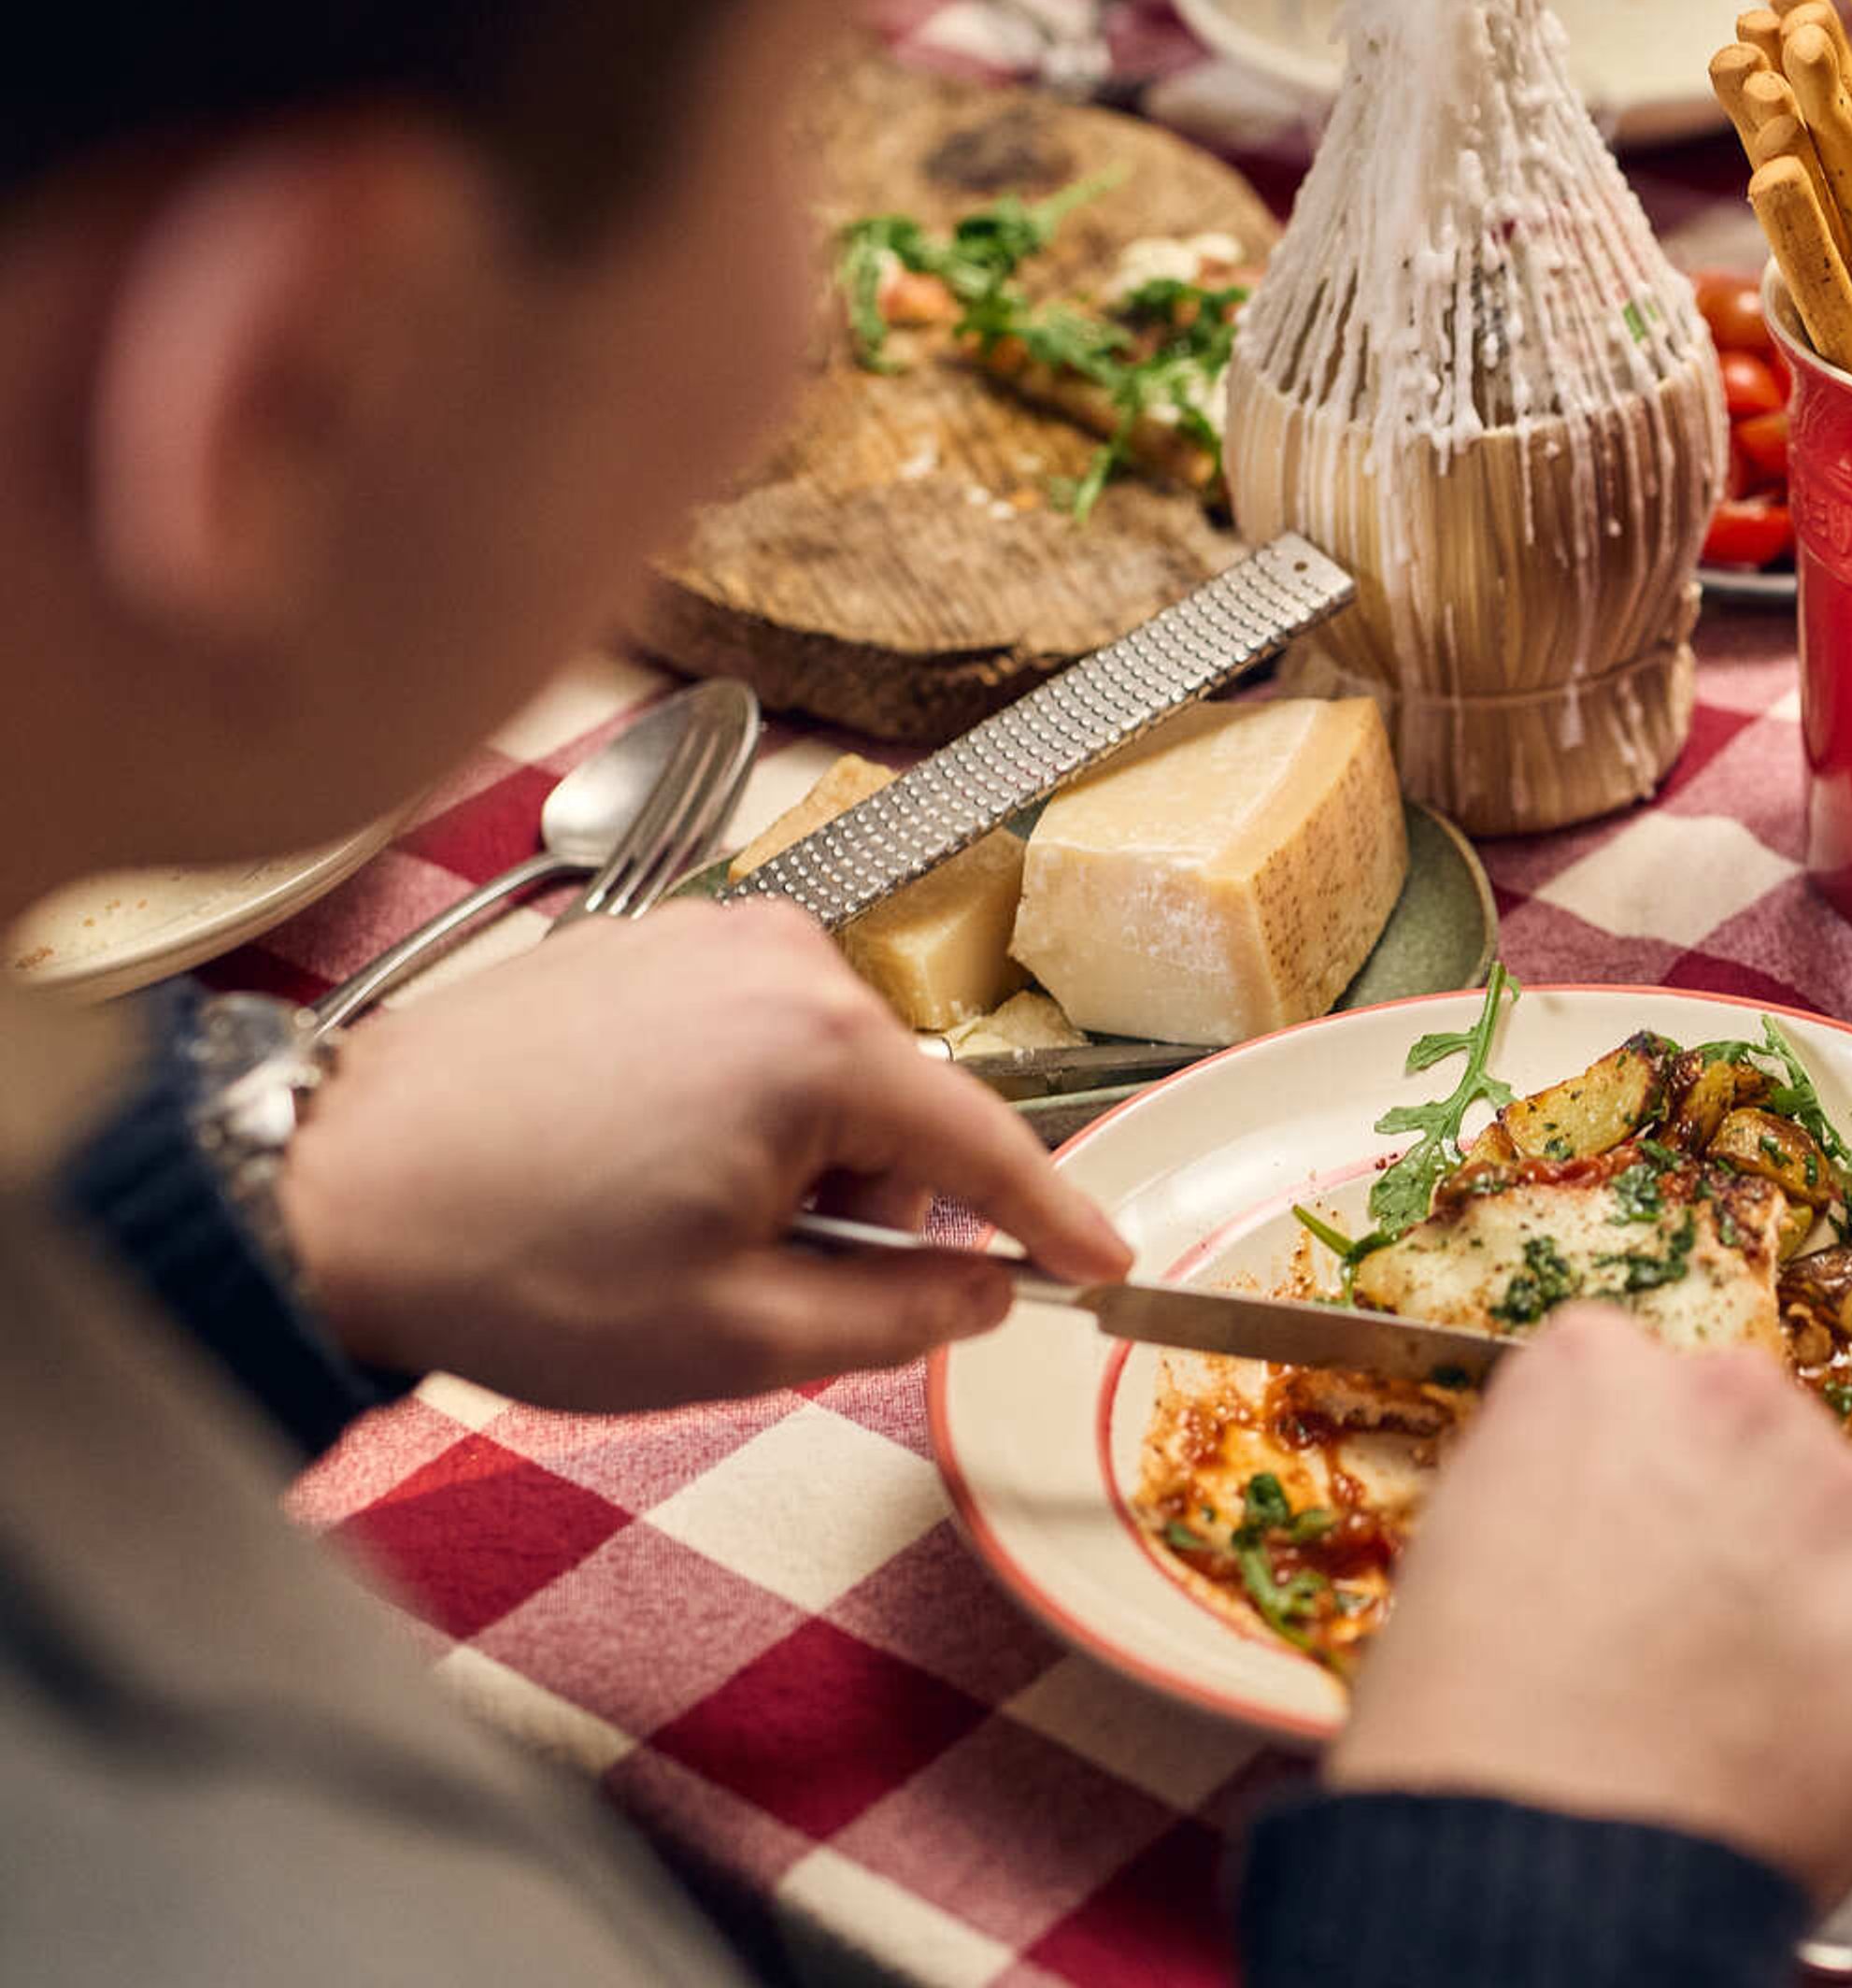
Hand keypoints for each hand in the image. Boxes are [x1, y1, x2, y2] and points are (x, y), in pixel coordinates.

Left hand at [279, 899, 1130, 1409]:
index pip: (986, 1143)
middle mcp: (778, 957)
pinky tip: (635, 1175)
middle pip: (898, 1107)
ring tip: (673, 1232)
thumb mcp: (734, 1338)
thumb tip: (976, 1295)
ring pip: (821, 1074)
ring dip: (792, 1162)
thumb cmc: (510, 1263)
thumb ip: (896, 1319)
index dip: (1055, 1219)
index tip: (1104, 1263)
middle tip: (761, 1287)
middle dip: (865, 1204)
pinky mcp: (639, 943)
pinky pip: (745, 1036)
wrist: (323, 1193)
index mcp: (820, 1045)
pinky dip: (731, 1114)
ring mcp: (702, 937)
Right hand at [1326, 1305, 1851, 1904]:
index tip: (1618, 1549)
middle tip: (1687, 1636)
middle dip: (1733, 1519)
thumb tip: (1610, 1533)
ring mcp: (1846, 1500)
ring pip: (1843, 1527)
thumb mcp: (1459, 1557)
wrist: (1542, 1868)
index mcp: (1596, 1369)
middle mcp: (1735, 1397)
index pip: (1636, 1385)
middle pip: (1755, 1438)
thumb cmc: (1465, 1736)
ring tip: (1742, 1713)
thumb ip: (1556, 1492)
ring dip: (1811, 1597)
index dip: (1629, 1481)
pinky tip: (1802, 1754)